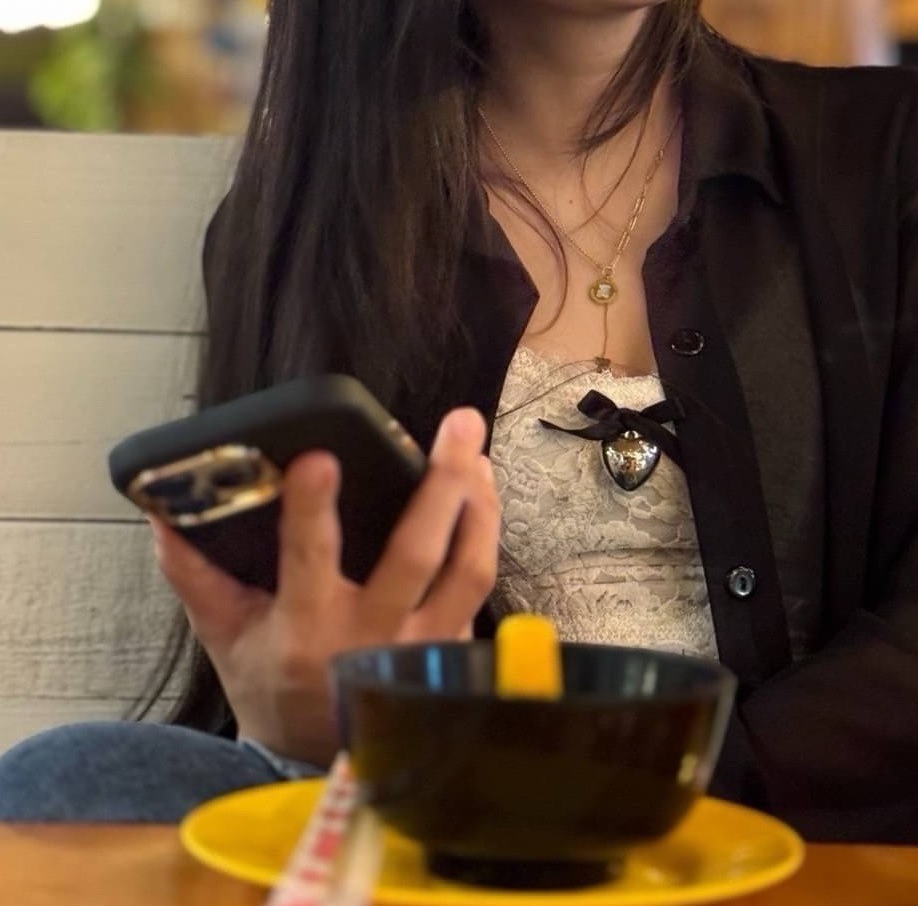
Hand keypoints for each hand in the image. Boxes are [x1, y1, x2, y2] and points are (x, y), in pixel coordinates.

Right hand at [148, 406, 499, 766]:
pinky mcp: (450, 650)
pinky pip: (477, 586)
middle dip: (442, 485)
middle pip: (416, 555)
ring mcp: (418, 648)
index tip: (321, 457)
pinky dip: (483, 534)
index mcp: (304, 630)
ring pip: (466, 570)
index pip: (309, 560)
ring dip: (479, 505)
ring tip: (476, 451)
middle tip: (458, 427)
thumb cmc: (270, 685)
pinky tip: (481, 493)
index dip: (314, 509)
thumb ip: (196, 576)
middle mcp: (368, 638)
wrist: (314, 761)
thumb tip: (164, 518)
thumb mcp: (223, 636)